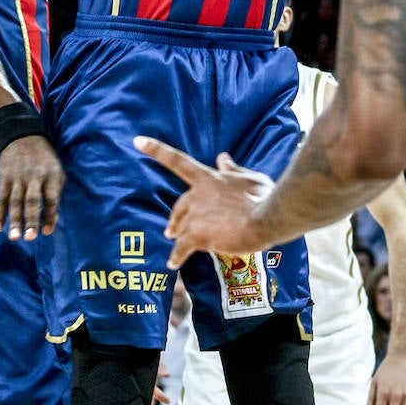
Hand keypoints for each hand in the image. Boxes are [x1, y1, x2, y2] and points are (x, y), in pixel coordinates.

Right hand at [0, 135, 64, 239]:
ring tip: (14, 237)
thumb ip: (55, 193)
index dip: (50, 215)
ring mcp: (18, 177)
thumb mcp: (56, 170)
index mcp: (51, 175)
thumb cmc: (44, 159)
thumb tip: (53, 220)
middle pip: (32, 201)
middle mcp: (34, 177)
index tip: (47, 232)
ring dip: (14, 220)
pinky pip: (1, 198)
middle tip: (30, 238)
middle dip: (31, 220)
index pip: (51, 198)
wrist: (22, 135)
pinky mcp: (5, 177)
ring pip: (15, 201)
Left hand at [134, 137, 273, 265]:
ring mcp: (196, 215)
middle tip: (170, 229)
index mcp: (208, 177)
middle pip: (180, 206)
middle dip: (176, 217)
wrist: (268, 217)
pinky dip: (176, 256)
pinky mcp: (198, 236)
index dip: (156, 149)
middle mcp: (197, 194)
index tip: (137, 140)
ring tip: (175, 243)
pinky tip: (172, 264)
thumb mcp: (249, 178)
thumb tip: (222, 158)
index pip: (178, 161)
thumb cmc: (263, 196)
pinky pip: (182, 248)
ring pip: (182, 227)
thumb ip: (232, 170)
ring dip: (178, 235)